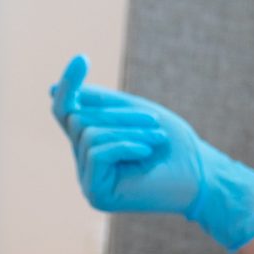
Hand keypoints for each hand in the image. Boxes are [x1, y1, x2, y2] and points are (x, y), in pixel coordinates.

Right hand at [47, 54, 253, 251]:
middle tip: (155, 123)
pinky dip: (125, 145)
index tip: (81, 59)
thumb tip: (52, 89)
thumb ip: (98, 103)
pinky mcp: (96, 193)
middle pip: (79, 119)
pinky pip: (97, 152)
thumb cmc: (172, 146)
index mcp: (91, 143)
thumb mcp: (132, 113)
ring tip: (157, 140)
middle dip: (118, 115)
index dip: (69, 86)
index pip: (66, 111)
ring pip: (89, 135)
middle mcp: (84, 162)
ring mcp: (87, 180)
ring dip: (128, 131)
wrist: (201, 178)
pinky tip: (147, 153)